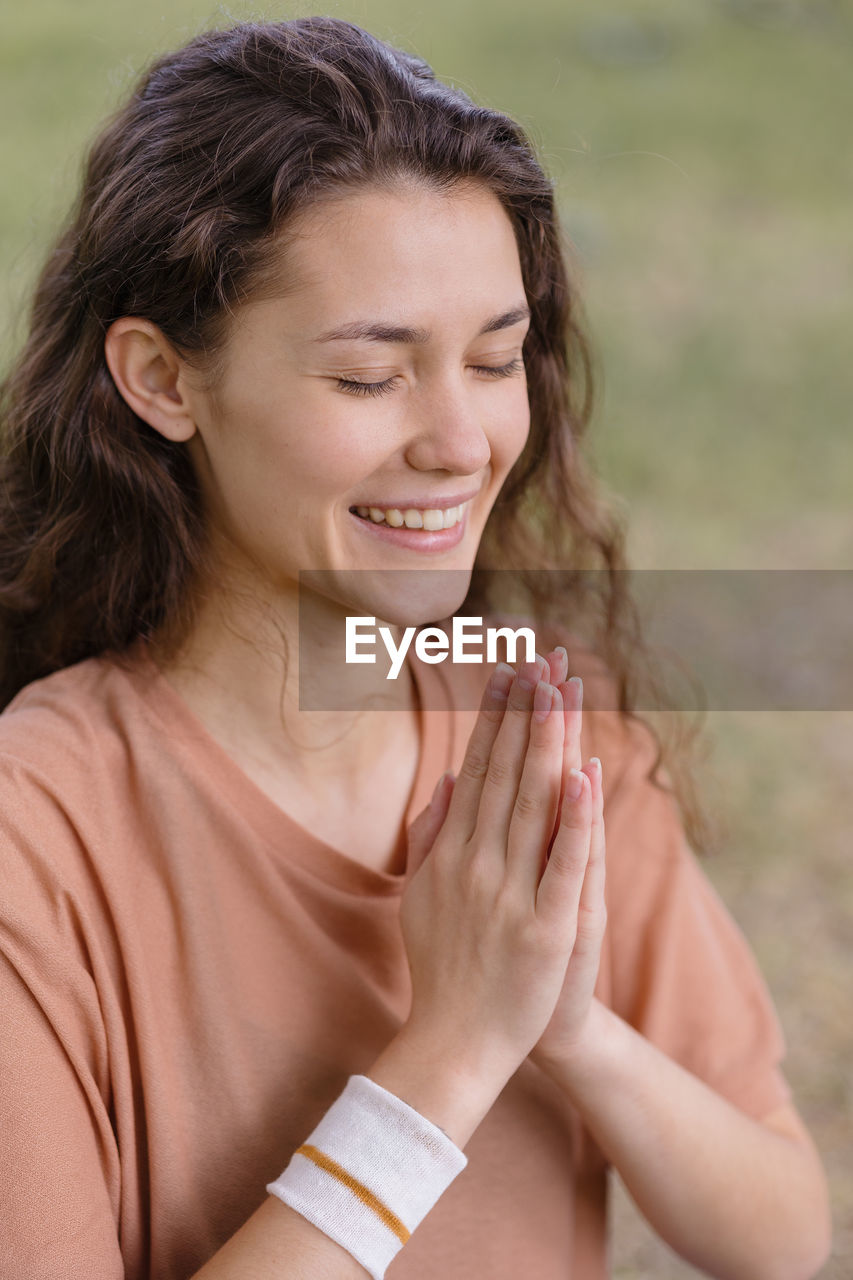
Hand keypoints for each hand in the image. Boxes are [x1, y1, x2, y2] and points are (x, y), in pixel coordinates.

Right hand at [401, 657, 598, 1089]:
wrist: (456, 1043)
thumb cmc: (442, 968)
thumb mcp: (419, 896)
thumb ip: (429, 836)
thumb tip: (446, 780)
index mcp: (450, 854)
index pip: (477, 771)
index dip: (495, 719)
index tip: (509, 670)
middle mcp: (475, 865)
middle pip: (505, 775)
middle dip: (524, 714)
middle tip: (540, 658)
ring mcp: (509, 895)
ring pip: (534, 806)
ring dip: (549, 745)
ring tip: (561, 693)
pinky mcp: (545, 929)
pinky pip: (562, 865)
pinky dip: (574, 820)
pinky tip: (583, 775)